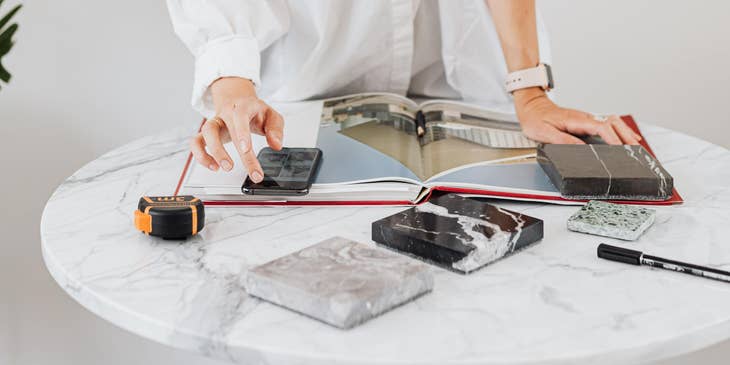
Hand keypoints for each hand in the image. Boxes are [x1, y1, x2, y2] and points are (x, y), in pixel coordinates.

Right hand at [190, 77, 283, 182]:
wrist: (236, 100)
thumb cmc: (254, 111)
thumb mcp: (271, 115)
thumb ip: (275, 129)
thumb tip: (276, 145)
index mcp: (243, 106)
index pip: (240, 116)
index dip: (242, 133)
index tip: (246, 150)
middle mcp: (226, 113)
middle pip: (229, 130)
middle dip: (240, 155)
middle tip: (252, 173)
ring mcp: (215, 122)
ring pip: (206, 132)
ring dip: (214, 152)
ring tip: (224, 168)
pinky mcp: (206, 133)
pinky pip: (196, 142)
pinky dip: (201, 155)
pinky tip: (213, 166)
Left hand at [514, 88, 640, 144]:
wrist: (531, 106)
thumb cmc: (535, 119)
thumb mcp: (544, 133)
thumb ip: (562, 140)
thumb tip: (580, 148)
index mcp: (576, 120)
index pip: (601, 128)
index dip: (613, 139)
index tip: (621, 149)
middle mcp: (584, 118)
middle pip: (612, 123)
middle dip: (626, 135)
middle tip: (636, 149)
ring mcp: (586, 119)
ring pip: (612, 122)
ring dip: (625, 132)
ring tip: (636, 145)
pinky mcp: (585, 122)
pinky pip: (606, 124)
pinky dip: (618, 131)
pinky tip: (625, 138)